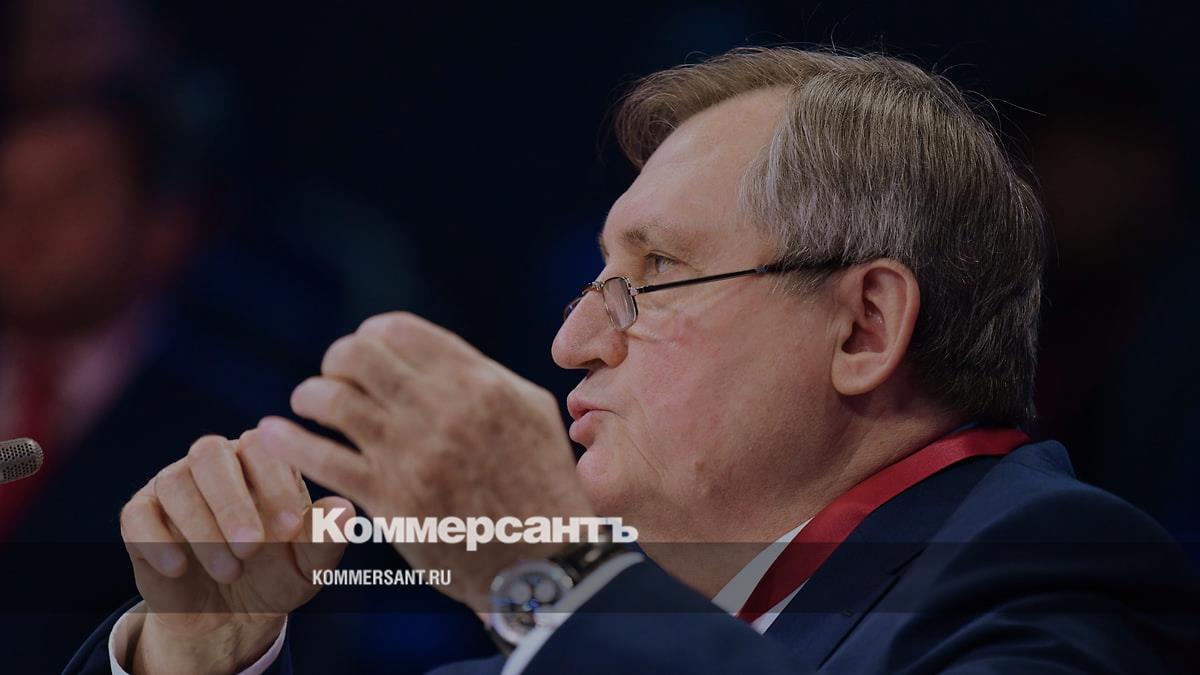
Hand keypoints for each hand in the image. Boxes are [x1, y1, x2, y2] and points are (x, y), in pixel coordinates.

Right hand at [119, 431, 353, 673]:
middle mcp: (215, 462)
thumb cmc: (279, 574)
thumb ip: (326, 538)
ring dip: (202, 528)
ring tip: (230, 570)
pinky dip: (155, 539)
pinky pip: (138, 514)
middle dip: (233, 502)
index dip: (276, 485)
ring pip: (175, 483)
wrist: (231, 615)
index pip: (264, 449)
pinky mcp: (141, 515)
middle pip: (211, 454)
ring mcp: (173, 484)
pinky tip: (179, 567)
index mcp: (261, 460)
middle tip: (253, 546)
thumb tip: (346, 510)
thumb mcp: (309, 566)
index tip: (292, 527)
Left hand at [258, 312, 594, 611]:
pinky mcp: (389, 499)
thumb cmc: (542, 483)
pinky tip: (270, 433)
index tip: (367, 355)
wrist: (545, 558)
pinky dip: (286, 440)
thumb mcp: (530, 411)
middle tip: (336, 379)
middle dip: (336, 361)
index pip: (398, 331)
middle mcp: (441, 409)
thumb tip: (436, 355)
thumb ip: (485, 376)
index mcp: (478, 382)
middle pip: (357, 355)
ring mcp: (412, 454)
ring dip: (309, 395)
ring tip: (307, 405)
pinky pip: (319, 458)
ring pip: (331, 400)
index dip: (371, 335)